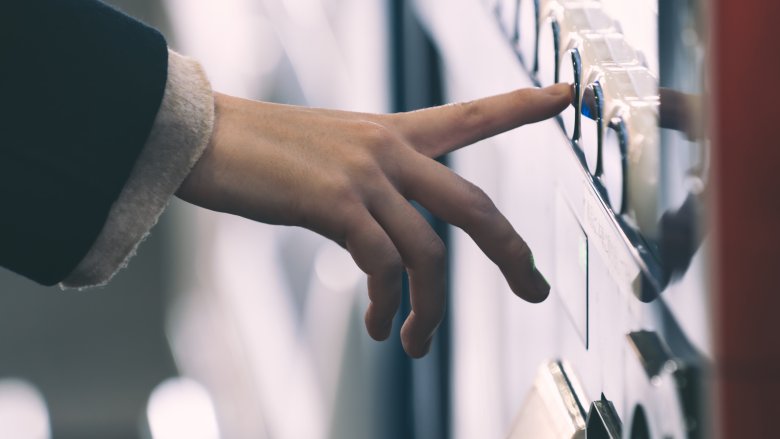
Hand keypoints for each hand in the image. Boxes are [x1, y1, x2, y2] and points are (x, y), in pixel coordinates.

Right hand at [177, 83, 571, 356]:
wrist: (202, 136)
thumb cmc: (261, 151)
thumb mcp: (331, 156)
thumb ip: (372, 189)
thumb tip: (389, 254)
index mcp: (392, 133)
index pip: (471, 116)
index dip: (522, 107)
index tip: (566, 97)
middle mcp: (388, 149)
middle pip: (473, 204)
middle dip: (511, 252)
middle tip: (534, 289)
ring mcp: (364, 175)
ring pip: (428, 253)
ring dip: (429, 309)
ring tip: (415, 343)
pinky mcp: (335, 203)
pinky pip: (383, 265)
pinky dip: (385, 303)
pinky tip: (376, 322)